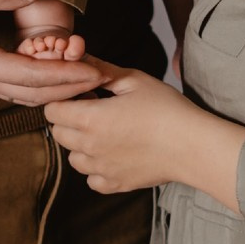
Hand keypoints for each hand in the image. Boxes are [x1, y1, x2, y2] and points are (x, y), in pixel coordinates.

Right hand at [0, 0, 103, 104]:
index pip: (31, 77)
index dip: (66, 76)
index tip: (94, 70)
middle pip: (33, 94)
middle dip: (69, 88)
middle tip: (101, 77)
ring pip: (23, 95)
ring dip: (55, 89)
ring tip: (83, 77)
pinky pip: (13, 87)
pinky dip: (39, 85)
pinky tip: (54, 74)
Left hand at [45, 64, 244, 205]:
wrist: (192, 146)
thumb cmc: (167, 109)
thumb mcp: (134, 80)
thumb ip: (101, 70)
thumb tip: (79, 59)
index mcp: (90, 118)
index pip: (52, 110)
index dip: (64, 98)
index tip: (85, 94)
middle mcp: (90, 147)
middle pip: (58, 134)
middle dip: (69, 120)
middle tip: (95, 110)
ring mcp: (101, 169)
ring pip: (73, 157)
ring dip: (81, 144)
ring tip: (106, 132)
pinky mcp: (115, 184)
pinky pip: (92, 179)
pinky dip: (97, 168)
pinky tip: (114, 154)